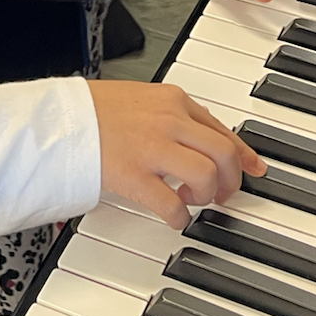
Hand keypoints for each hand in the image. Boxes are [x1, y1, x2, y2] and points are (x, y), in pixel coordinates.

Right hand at [87, 79, 264, 227]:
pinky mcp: (135, 176)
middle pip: (223, 152)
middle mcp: (169, 121)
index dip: (243, 153)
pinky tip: (172, 216)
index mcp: (173, 100)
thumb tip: (199, 136)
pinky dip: (178, 216)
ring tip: (191, 200)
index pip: (221, 128)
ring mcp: (153, 148)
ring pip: (206, 174)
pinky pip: (172, 203)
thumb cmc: (95, 111)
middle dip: (230, 179)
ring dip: (205, 195)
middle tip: (221, 194)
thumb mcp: (143, 99)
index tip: (254, 168)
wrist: (60, 120)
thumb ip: (172, 115)